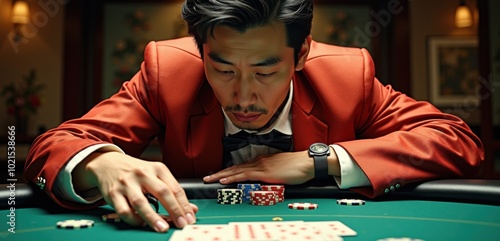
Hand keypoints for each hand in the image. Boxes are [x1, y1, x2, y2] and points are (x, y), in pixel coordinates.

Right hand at [74, 151, 196, 231]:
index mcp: (157, 168)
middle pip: (162, 192)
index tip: (190, 217)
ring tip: (163, 228)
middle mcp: (142, 174)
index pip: (175, 188)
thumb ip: (173, 191)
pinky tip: (141, 223)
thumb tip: (191, 209)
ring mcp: (127, 183)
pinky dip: (133, 219)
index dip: (184, 205)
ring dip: (153, 217)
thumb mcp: (156, 175)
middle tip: (182, 224)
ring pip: (141, 203)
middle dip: (174, 210)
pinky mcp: (113, 193)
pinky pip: (124, 210)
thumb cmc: (136, 171)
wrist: (108, 163)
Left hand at [203, 150, 314, 184]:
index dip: (229, 171)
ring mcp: (260, 166)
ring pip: (236, 170)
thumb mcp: (282, 170)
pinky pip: (244, 175)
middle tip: (207, 177)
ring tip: (210, 179)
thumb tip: (267, 179)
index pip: (242, 166)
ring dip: (221, 175)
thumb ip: (272, 173)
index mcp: (263, 160)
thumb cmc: (298, 167)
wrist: (307, 163)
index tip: (219, 174)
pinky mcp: (264, 172)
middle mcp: (259, 161)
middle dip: (220, 172)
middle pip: (235, 167)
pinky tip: (224, 180)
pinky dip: (232, 177)